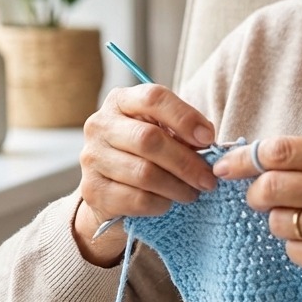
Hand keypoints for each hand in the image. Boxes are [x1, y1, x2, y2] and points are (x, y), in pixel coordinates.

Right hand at [73, 85, 217, 265]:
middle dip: (186, 162)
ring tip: (193, 192)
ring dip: (178, 186)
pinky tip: (168, 202)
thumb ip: (183, 132)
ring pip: (145, 173)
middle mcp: (100, 125)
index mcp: (120, 101)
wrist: (112, 195)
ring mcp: (92, 158)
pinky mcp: (93, 191)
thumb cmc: (146, 156)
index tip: (209, 138)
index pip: (153, 98)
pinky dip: (161, 203)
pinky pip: (136, 199)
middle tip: (209, 178)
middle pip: (149, 139)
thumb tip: (206, 139)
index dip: (185, 117)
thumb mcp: (164, 134)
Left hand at [213, 136, 301, 301]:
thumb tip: (257, 160)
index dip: (244, 159)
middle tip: (261, 199)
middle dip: (256, 195)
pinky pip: (294, 251)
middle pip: (270, 187)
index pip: (279, 151)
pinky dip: (299, 248)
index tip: (226, 167)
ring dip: (280, 223)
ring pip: (278, 222)